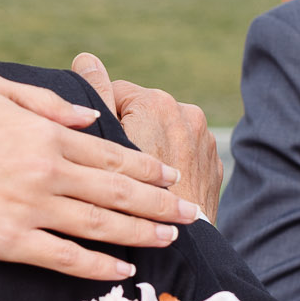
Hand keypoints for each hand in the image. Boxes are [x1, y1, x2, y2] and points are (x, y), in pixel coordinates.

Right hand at [0, 73, 198, 282]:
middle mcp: (48, 173)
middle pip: (118, 193)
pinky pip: (65, 257)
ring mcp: (32, 210)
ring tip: (170, 239)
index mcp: (47, 136)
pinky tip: (122, 269)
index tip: (171, 177)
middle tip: (192, 214)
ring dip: (141, 233)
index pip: (112, 155)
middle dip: (160, 204)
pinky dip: (98, 265)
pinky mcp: (10, 242)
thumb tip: (91, 116)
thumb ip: (48, 103)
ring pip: (102, 226)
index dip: (147, 168)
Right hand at [71, 53, 222, 220]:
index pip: (116, 95)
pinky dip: (172, 165)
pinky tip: (161, 188)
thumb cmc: (127, 197)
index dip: (100, 121)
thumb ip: (94, 96)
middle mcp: (185, 113)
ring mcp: (204, 138)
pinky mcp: (214, 160)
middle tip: (119, 167)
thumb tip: (85, 57)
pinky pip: (185, 153)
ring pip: (165, 133)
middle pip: (143, 113)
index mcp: (155, 103)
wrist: (179, 243)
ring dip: (152, 147)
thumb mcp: (100, 144)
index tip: (97, 149)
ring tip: (142, 180)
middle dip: (129, 132)